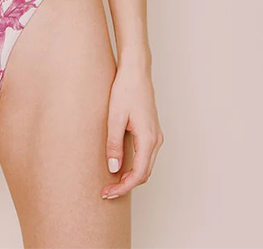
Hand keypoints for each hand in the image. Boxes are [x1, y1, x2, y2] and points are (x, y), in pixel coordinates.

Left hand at [101, 60, 163, 199]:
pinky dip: (135, 166)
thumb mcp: (114, 117)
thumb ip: (114, 143)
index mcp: (148, 138)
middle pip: (144, 173)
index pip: (138, 174)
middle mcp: (156, 140)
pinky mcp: (151, 131)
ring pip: (146, 166)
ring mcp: (156, 135)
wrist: (136, 71)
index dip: (123, 187)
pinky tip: (120, 166)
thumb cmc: (125, 90)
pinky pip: (146, 156)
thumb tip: (113, 169)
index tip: (108, 193)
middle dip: (126, 185)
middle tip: (106, 191)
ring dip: (131, 177)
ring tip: (111, 181)